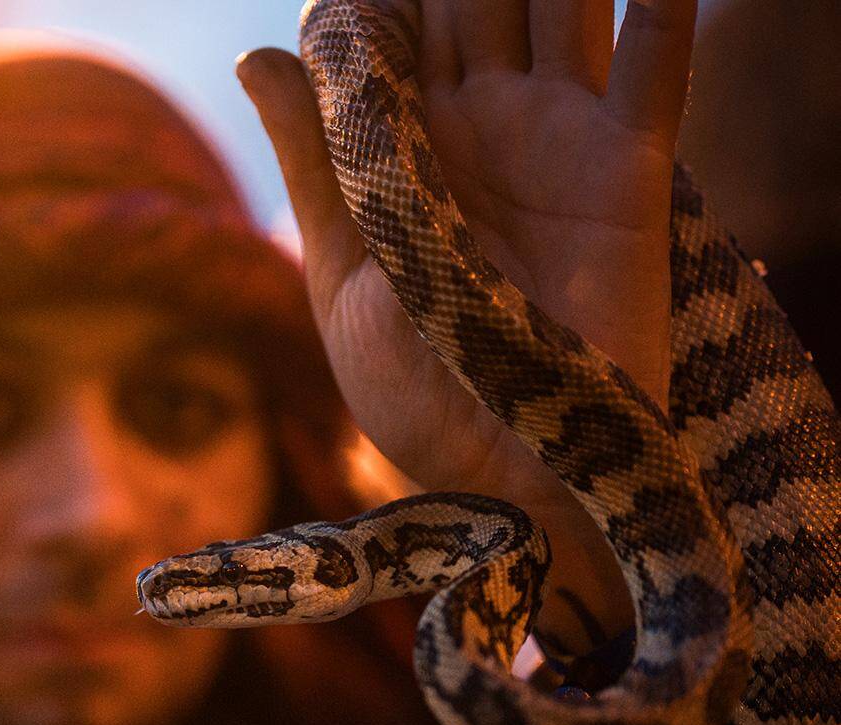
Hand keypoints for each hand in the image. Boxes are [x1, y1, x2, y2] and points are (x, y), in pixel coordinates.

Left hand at [241, 0, 697, 654]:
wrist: (503, 479)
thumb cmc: (413, 392)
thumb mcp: (345, 274)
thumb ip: (313, 159)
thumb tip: (258, 56)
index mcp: (400, 152)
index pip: (393, 32)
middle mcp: (480, 128)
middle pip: (475, 4)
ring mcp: (556, 139)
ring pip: (560, 7)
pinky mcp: (627, 172)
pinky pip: (656, 68)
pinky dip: (663, 10)